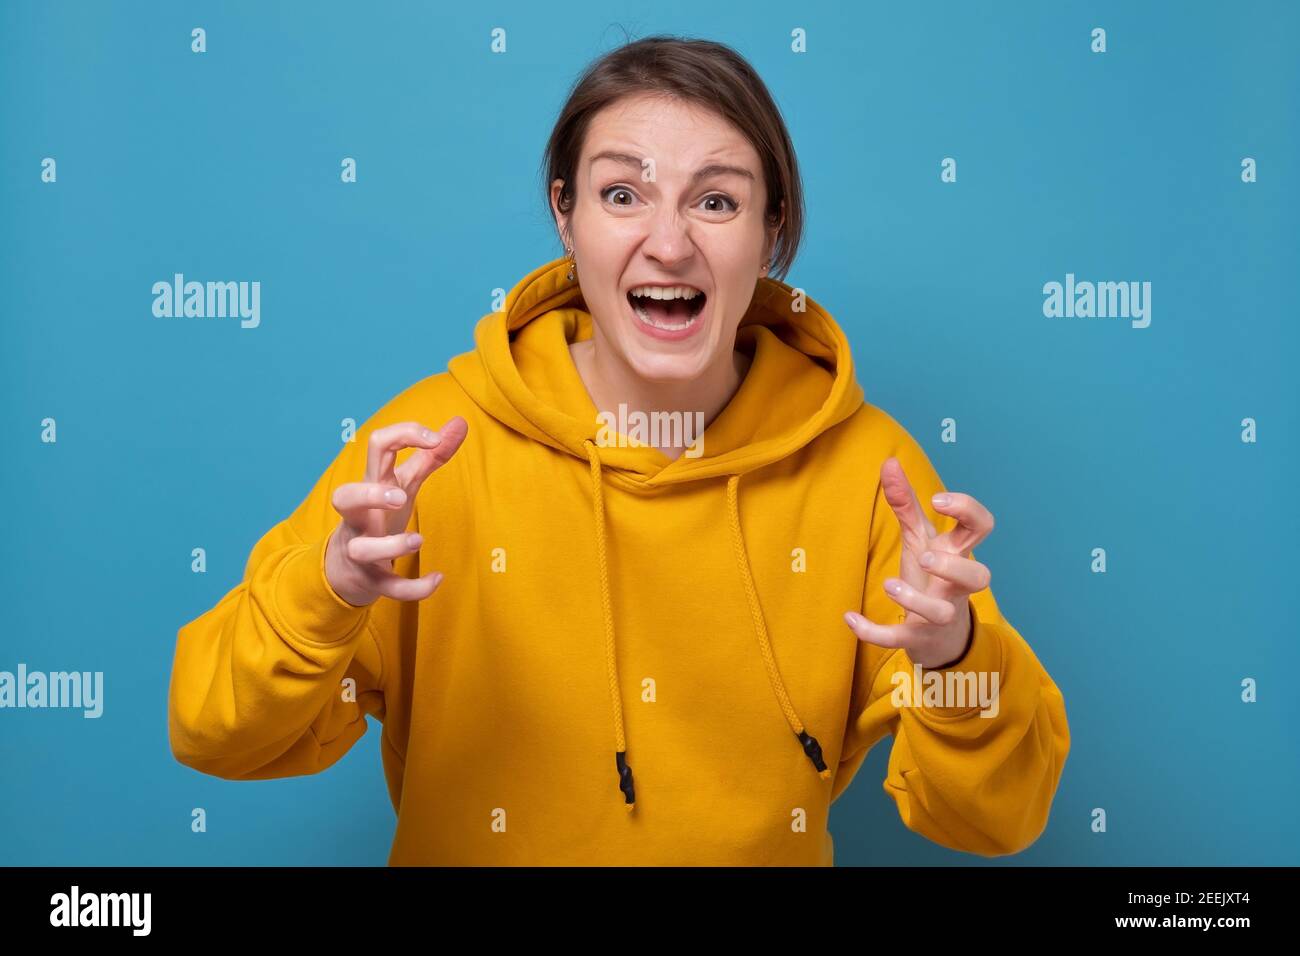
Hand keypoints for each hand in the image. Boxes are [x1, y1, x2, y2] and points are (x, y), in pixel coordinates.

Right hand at [324, 417, 467, 606]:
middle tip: (399, 496)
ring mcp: (362, 549)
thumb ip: (431, 455)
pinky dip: (413, 587)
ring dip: (391, 545)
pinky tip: (438, 579)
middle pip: (344, 497)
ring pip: (363, 548)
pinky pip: (388, 586)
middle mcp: (361, 517)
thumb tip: (460, 422)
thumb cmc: (379, 516)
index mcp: (372, 485)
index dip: (403, 434)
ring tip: (419, 540)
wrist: (347, 569)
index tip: (434, 438)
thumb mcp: (403, 483)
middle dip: (369, 495)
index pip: (376, 446)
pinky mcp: (372, 579)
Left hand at [844, 456, 994, 668]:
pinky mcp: (917, 638)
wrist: (940, 636)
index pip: (981, 527)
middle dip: (954, 567)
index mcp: (958, 554)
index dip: (967, 510)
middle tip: (925, 556)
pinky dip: (875, 632)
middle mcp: (955, 586)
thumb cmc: (932, 576)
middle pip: (979, 576)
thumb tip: (889, 461)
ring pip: (942, 612)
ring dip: (916, 600)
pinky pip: (900, 639)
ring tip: (889, 584)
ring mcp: (939, 614)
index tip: (938, 499)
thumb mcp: (919, 538)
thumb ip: (905, 502)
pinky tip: (850, 618)